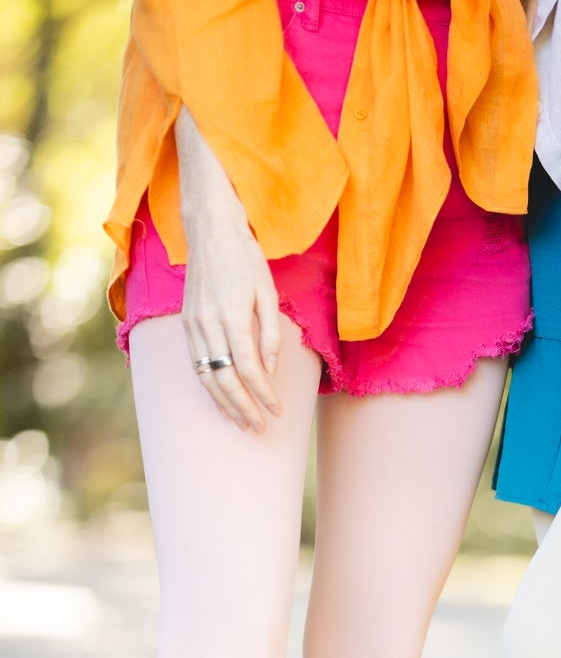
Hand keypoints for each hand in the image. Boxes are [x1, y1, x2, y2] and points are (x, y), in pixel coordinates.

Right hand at [175, 107, 282, 431]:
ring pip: (207, 376)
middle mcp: (208, 323)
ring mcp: (193, 324)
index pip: (249, 368)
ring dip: (224, 403)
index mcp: (232, 315)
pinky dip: (210, 385)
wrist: (209, 228)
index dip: (264, 394)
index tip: (277, 411)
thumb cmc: (244, 257)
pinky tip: (222, 398)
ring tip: (242, 422)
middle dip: (244, 408)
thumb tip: (270, 369)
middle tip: (259, 429)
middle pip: (225, 379)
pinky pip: (196, 364)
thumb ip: (270, 334)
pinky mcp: (186, 323)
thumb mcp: (268, 291)